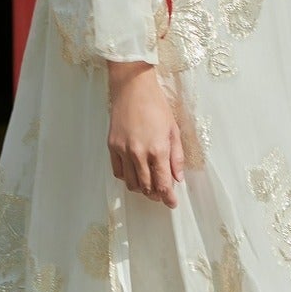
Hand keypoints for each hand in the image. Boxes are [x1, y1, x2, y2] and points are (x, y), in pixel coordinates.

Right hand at [106, 63, 183, 208]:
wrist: (132, 88)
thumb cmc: (156, 105)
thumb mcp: (173, 130)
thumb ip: (176, 157)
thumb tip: (178, 177)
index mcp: (158, 149)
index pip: (163, 183)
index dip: (168, 197)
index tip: (172, 203)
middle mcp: (139, 153)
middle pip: (147, 187)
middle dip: (156, 195)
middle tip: (162, 195)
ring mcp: (123, 150)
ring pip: (131, 183)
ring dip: (141, 189)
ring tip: (148, 186)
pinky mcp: (112, 146)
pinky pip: (118, 171)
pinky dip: (127, 178)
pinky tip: (134, 174)